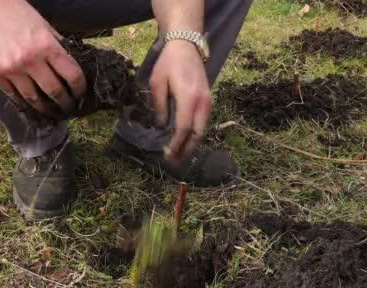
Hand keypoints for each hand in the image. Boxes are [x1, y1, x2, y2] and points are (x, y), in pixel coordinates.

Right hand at [0, 0, 85, 118]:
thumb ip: (58, 47)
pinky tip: (31, 103)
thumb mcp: (45, 26)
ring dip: (45, 107)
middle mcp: (30, 60)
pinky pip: (13, 95)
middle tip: (70, 109)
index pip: (73, 76)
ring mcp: (11, 69)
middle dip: (66, 103)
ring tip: (51, 111)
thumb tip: (72, 68)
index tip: (80, 94)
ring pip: (33, 98)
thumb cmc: (17, 13)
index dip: (80, 89)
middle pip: (55, 92)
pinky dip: (24, 101)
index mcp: (48, 46)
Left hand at [150, 40, 210, 160]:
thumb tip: (161, 127)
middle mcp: (202, 102)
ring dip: (192, 144)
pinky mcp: (209, 100)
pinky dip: (196, 134)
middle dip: (187, 150)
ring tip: (180, 156)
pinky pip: (203, 122)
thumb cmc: (169, 63)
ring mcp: (208, 101)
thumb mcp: (157, 84)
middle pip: (197, 133)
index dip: (176, 144)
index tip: (168, 156)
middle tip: (175, 163)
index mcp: (188, 98)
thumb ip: (159, 107)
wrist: (186, 45)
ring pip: (203, 129)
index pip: (183, 128)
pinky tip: (186, 140)